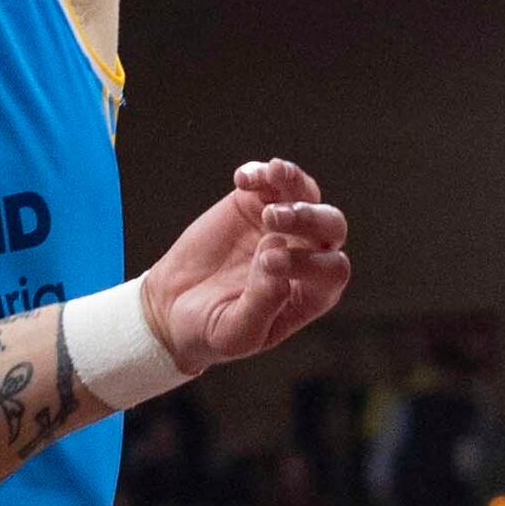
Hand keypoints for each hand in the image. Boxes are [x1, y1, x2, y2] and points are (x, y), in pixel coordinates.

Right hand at [137, 159, 352, 376]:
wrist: (172, 307)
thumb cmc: (210, 329)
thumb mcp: (235, 332)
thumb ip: (262, 305)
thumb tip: (279, 265)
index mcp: (312, 292)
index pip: (331, 270)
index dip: (307, 263)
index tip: (267, 263)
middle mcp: (307, 255)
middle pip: (331, 226)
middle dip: (309, 218)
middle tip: (273, 218)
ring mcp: (283, 226)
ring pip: (306, 194)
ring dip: (293, 183)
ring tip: (272, 174)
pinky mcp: (254, 204)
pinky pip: (268, 180)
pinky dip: (260, 173)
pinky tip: (242, 179)